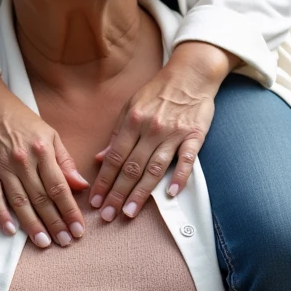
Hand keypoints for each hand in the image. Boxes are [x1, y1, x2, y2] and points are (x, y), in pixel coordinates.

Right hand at [0, 62, 87, 248]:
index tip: (79, 230)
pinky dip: (1, 214)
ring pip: (20, 201)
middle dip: (55, 223)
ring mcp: (2, 165)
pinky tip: (11, 230)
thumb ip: (65, 161)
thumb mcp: (50, 134)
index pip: (60, 187)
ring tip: (44, 243)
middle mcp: (24, 160)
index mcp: (43, 150)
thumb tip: (81, 185)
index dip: (70, 210)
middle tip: (65, 243)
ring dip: (33, 225)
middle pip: (42, 198)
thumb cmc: (22, 120)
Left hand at [88, 42, 238, 220]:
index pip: (114, 157)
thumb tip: (100, 159)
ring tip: (130, 212)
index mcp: (133, 121)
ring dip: (141, 192)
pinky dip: (180, 177)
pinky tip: (171, 194)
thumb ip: (117, 134)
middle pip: (131, 167)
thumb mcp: (131, 106)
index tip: (96, 201)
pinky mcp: (194, 135)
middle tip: (108, 216)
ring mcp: (173, 133)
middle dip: (117, 193)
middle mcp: (151, 128)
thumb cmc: (158, 92)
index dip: (103, 181)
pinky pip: (187, 160)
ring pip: (155, 168)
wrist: (190, 74)